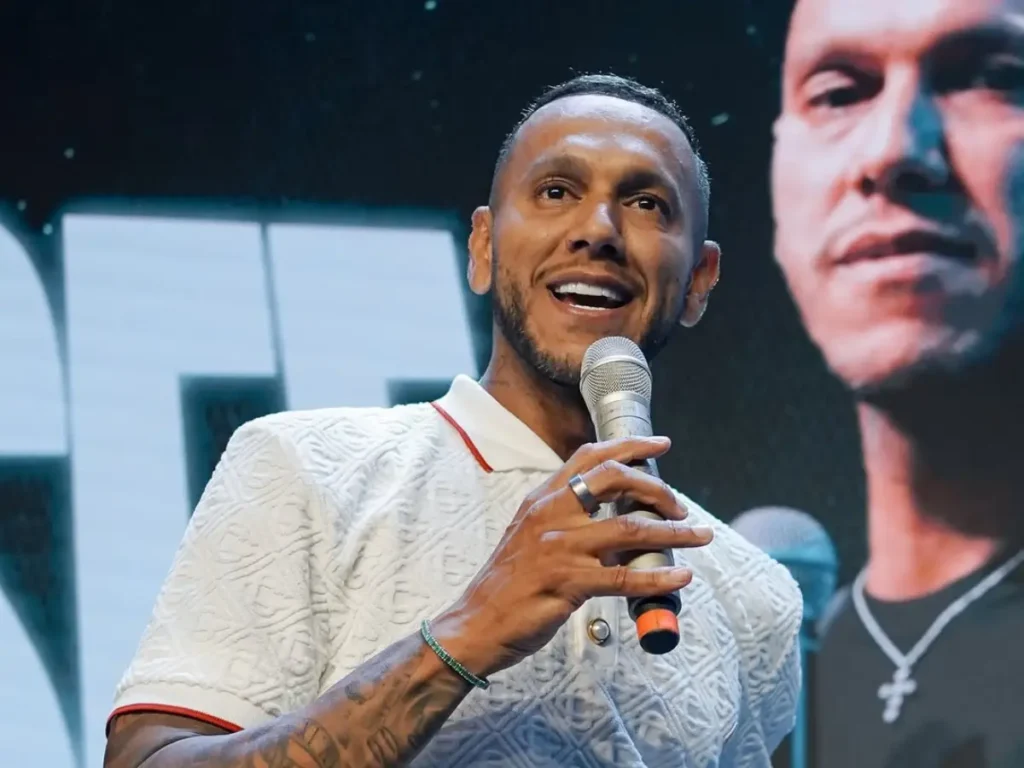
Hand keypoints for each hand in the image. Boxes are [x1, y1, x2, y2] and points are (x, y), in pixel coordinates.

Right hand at [431, 436, 712, 677]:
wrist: (476, 624)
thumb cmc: (507, 585)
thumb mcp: (529, 536)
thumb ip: (565, 522)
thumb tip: (615, 523)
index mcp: (541, 500)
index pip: (589, 457)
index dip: (629, 446)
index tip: (660, 445)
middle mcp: (550, 514)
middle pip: (613, 478)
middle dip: (656, 487)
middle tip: (680, 504)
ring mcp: (560, 547)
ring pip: (630, 528)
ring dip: (674, 532)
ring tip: (699, 536)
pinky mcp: (568, 583)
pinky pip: (625, 578)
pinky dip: (659, 577)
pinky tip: (680, 578)